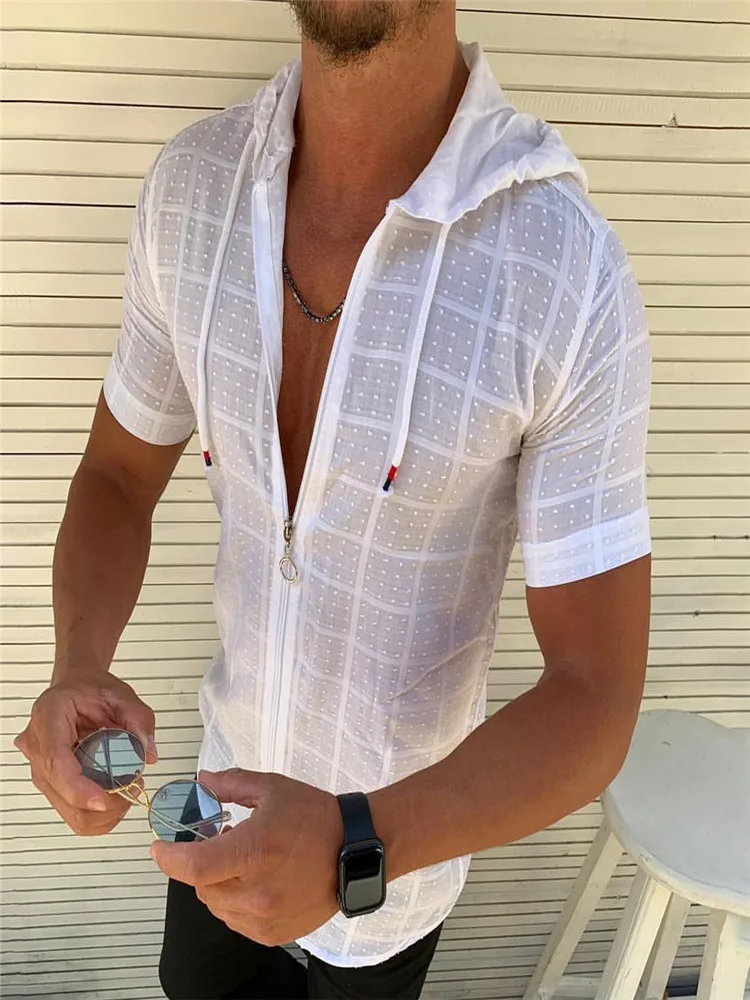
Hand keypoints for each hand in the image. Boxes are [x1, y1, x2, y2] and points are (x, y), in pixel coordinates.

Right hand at [14, 670, 157, 836]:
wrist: (76, 688)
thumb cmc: (91, 690)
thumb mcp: (122, 695)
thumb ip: (140, 719)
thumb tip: (147, 754)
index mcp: (50, 716)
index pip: (56, 761)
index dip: (78, 788)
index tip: (103, 801)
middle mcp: (37, 745)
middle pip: (60, 792)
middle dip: (100, 804)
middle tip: (132, 789)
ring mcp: (40, 766)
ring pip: (66, 809)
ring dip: (100, 812)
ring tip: (126, 792)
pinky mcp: (51, 781)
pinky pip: (70, 810)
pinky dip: (96, 813)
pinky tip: (114, 796)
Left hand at [151, 769, 343, 945]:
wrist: (357, 851)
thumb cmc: (315, 815)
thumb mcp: (273, 788)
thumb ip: (232, 783)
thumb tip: (201, 780)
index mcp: (254, 851)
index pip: (193, 866)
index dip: (168, 858)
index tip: (158, 848)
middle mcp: (256, 891)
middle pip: (201, 885)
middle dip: (203, 864)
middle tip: (222, 842)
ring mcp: (264, 917)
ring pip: (216, 905)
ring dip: (218, 884)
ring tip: (244, 861)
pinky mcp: (272, 933)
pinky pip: (236, 921)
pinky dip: (236, 902)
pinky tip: (256, 881)